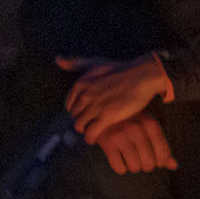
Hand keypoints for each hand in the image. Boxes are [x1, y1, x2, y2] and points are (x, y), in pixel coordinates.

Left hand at [58, 54, 173, 145]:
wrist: (141, 76)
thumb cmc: (121, 69)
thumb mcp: (96, 63)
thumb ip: (76, 63)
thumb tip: (57, 60)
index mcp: (81, 84)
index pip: (69, 105)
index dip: (76, 111)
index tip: (85, 114)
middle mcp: (85, 95)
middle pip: (74, 116)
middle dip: (81, 120)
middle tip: (90, 123)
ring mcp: (95, 107)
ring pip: (79, 126)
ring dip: (84, 130)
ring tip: (92, 131)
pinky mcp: (106, 117)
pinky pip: (90, 133)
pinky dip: (90, 138)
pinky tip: (95, 138)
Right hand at [94, 114, 176, 173]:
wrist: (102, 111)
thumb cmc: (130, 121)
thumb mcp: (147, 128)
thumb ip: (161, 146)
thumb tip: (174, 166)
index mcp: (150, 123)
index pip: (163, 154)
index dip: (160, 161)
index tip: (154, 158)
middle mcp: (137, 129)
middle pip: (149, 163)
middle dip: (145, 165)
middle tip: (140, 158)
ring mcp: (121, 135)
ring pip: (134, 167)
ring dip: (132, 166)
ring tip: (129, 158)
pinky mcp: (107, 143)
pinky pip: (119, 167)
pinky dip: (120, 167)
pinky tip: (118, 158)